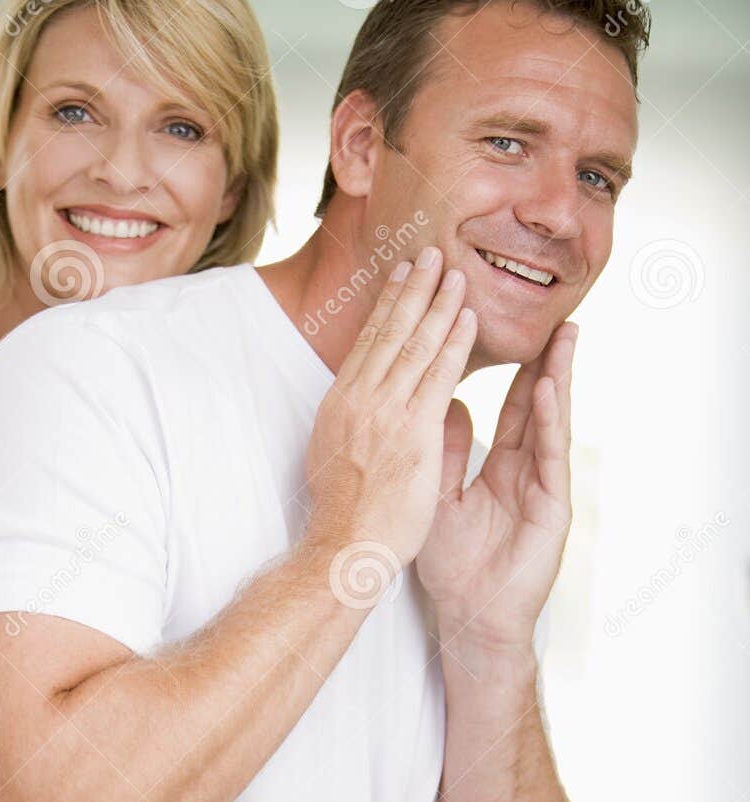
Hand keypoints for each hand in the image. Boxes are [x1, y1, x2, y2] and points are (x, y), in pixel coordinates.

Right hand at [303, 250, 476, 569]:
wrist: (343, 547)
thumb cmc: (342, 515)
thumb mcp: (333, 456)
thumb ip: (354, 423)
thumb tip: (365, 404)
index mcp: (338, 404)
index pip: (366, 344)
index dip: (386, 306)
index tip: (401, 277)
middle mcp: (358, 400)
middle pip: (388, 332)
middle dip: (412, 290)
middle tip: (430, 254)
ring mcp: (385, 413)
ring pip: (414, 344)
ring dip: (436, 304)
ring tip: (454, 272)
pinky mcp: (413, 432)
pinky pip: (438, 375)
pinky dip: (453, 342)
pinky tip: (467, 318)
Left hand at [415, 322, 575, 648]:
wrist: (470, 618)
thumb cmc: (454, 566)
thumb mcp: (438, 495)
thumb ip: (443, 449)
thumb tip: (443, 400)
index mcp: (500, 466)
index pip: (509, 406)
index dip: (511, 368)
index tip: (509, 327)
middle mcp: (525, 470)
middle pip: (536, 405)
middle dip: (546, 361)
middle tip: (554, 316)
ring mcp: (542, 487)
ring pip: (550, 424)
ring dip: (557, 381)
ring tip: (562, 339)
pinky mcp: (552, 508)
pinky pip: (549, 457)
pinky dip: (548, 423)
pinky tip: (548, 392)